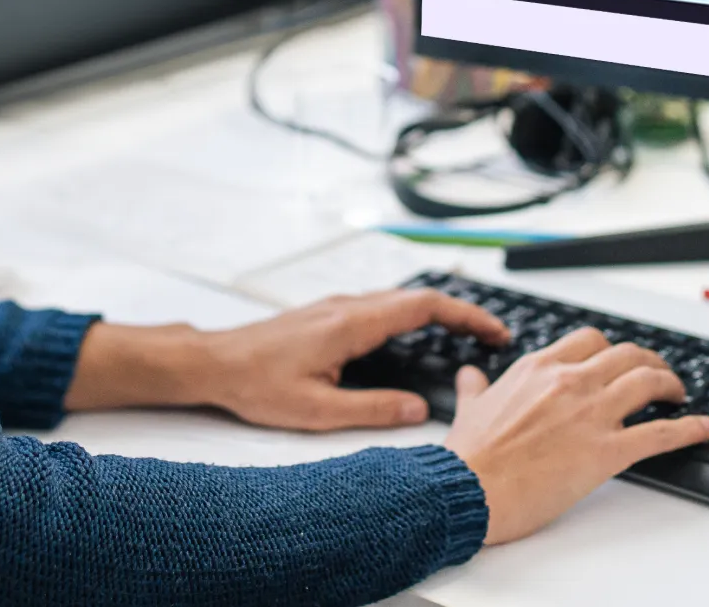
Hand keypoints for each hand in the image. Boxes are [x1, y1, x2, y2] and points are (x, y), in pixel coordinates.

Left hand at [62, 288, 507, 429]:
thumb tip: (418, 410)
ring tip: (461, 340)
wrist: (213, 363)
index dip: (467, 315)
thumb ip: (372, 409)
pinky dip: (409, 318)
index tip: (494, 330)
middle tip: (491, 338)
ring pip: (398, 301)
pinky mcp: (326, 316)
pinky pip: (380, 308)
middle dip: (461, 314)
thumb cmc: (255, 383)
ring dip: (435, 314)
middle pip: (418, 297)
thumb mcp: (317, 409)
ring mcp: (336, 307)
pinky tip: (411, 343)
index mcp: (351, 323)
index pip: (425, 306)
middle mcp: (347, 307)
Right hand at [443, 327, 708, 544]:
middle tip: (658, 375)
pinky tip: (702, 428)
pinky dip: (689, 428)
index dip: (611, 350)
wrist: (469, 488)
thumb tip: (469, 376)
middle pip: (627, 354)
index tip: (618, 362)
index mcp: (539, 368)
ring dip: (671, 385)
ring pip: (648, 382)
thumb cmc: (470, 456)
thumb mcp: (469, 408)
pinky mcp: (607, 451)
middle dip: (649, 362)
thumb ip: (474, 387)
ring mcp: (592, 414)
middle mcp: (570, 381)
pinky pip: (661, 432)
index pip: (589, 341)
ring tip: (679, 395)